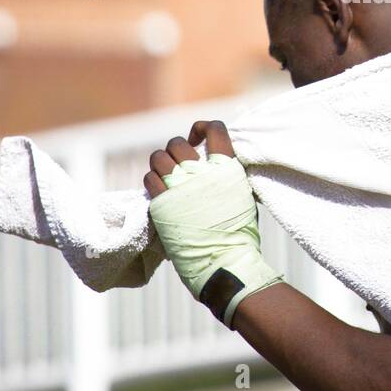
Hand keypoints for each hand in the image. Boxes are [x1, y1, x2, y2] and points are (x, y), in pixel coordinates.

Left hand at [144, 120, 283, 326]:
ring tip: (165, 175)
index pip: (214, 129)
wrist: (225, 263)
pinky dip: (152, 181)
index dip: (202, 128)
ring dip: (160, 163)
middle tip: (178, 163)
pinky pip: (149, 178)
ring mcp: (180, 187)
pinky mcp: (162, 203)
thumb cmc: (239, 234)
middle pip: (178, 143)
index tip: (198, 139)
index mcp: (227, 168)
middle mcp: (202, 173)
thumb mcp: (242, 195)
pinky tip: (159, 190)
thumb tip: (216, 164)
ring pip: (158, 157)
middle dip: (176, 149)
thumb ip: (227, 175)